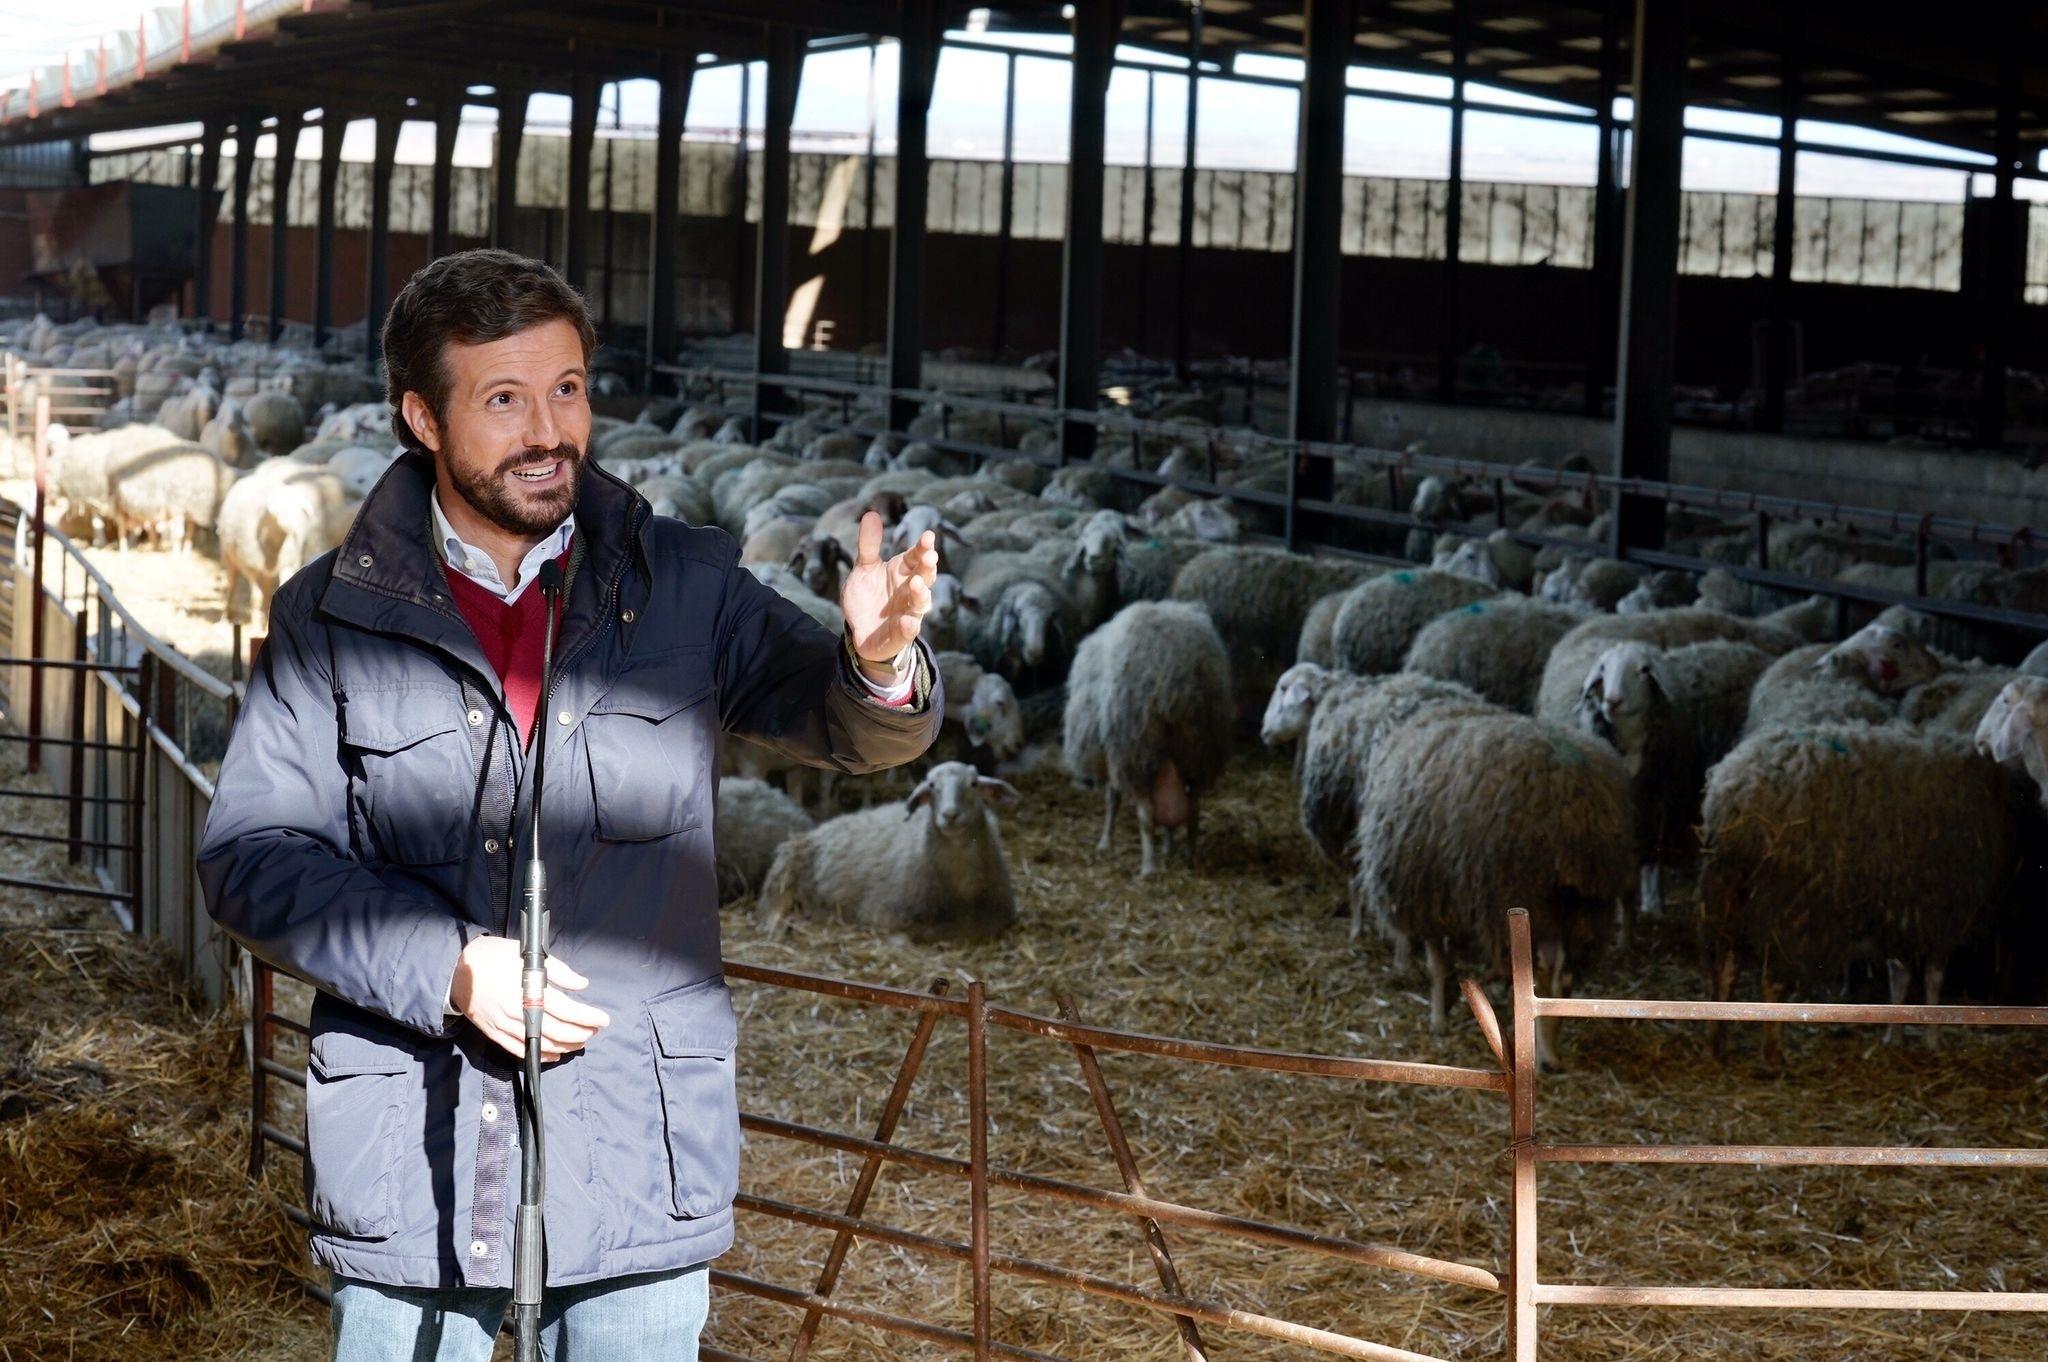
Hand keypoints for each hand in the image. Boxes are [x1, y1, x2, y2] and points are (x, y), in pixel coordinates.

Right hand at [449, 935, 610, 1061]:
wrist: (457, 970)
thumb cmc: (494, 957)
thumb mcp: (527, 955)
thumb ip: (558, 970)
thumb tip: (582, 984)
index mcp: (529, 990)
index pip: (567, 1009)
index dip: (588, 1017)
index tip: (603, 1020)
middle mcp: (519, 1011)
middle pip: (557, 1030)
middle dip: (580, 1033)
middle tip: (594, 1031)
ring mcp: (506, 1026)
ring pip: (542, 1043)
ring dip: (565, 1045)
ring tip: (580, 1042)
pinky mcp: (496, 1034)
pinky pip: (520, 1051)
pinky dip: (541, 1055)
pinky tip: (556, 1054)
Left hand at [840, 512, 937, 665]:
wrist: (860, 630)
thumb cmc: (868, 596)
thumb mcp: (864, 568)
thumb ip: (869, 545)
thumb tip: (871, 513)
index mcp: (903, 572)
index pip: (917, 557)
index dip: (923, 548)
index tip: (928, 536)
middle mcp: (910, 592)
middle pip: (924, 578)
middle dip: (927, 568)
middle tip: (928, 557)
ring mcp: (906, 614)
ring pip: (919, 605)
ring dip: (921, 595)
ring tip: (916, 584)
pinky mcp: (898, 636)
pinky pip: (906, 632)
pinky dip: (908, 627)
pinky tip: (907, 621)